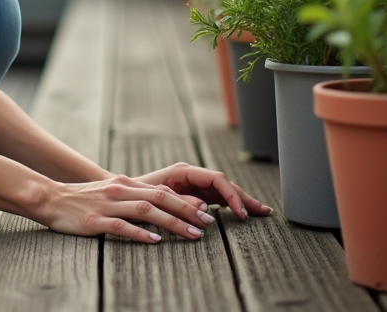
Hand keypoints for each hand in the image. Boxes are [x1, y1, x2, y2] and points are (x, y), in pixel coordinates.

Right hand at [32, 174, 219, 243]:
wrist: (50, 198)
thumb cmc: (82, 199)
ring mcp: (107, 205)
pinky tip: (156, 241)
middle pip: (160, 198)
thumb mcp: (110, 192)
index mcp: (125, 184)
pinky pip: (122, 226)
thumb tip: (159, 207)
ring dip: (172, 223)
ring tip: (191, 234)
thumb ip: (132, 197)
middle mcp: (119, 191)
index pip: (162, 190)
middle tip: (207, 224)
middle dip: (187, 211)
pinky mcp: (95, 221)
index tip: (205, 212)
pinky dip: (141, 233)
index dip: (186, 201)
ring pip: (146, 211)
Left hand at [133, 163, 270, 220]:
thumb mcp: (156, 197)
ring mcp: (194, 184)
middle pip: (225, 184)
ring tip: (261, 212)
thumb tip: (205, 209)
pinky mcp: (194, 194)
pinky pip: (218, 199)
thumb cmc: (137, 194)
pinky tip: (243, 214)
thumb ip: (180, 201)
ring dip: (242, 202)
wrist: (122, 193)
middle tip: (264, 212)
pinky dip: (231, 206)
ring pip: (224, 191)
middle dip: (244, 197)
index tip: (241, 212)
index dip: (232, 195)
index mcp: (184, 171)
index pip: (217, 179)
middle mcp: (192, 175)